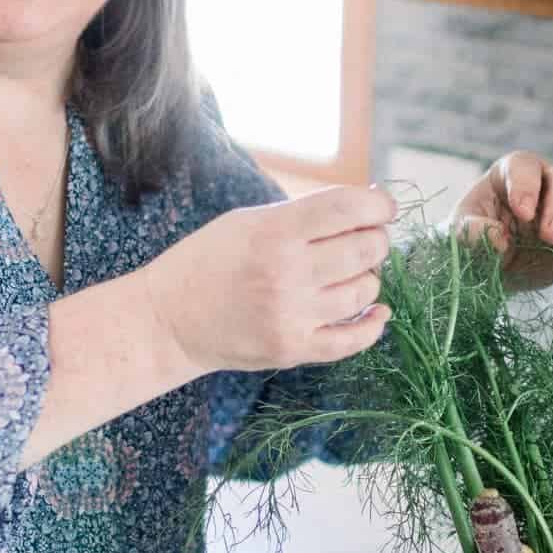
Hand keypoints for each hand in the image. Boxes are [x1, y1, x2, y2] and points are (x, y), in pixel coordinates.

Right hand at [149, 185, 395, 375]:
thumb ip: (305, 213)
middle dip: (376, 239)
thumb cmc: (210, 260)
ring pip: (365, 292)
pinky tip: (376, 311)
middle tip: (367, 239)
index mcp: (275, 232)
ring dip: (369, 278)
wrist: (168, 319)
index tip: (384, 207)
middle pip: (366, 248)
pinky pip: (353, 339)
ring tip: (351, 273)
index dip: (379, 203)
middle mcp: (287, 273)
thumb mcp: (249, 221)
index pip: (350, 208)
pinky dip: (373, 324)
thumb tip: (368, 205)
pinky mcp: (293, 349)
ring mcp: (291, 315)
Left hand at [452, 152, 552, 290]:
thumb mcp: (458, 237)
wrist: (485, 269)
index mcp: (512, 174)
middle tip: (549, 236)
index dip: (526, 186)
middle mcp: (547, 183)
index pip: (525, 167)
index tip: (522, 213)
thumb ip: (471, 233)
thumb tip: (498, 239)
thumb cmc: (468, 244)